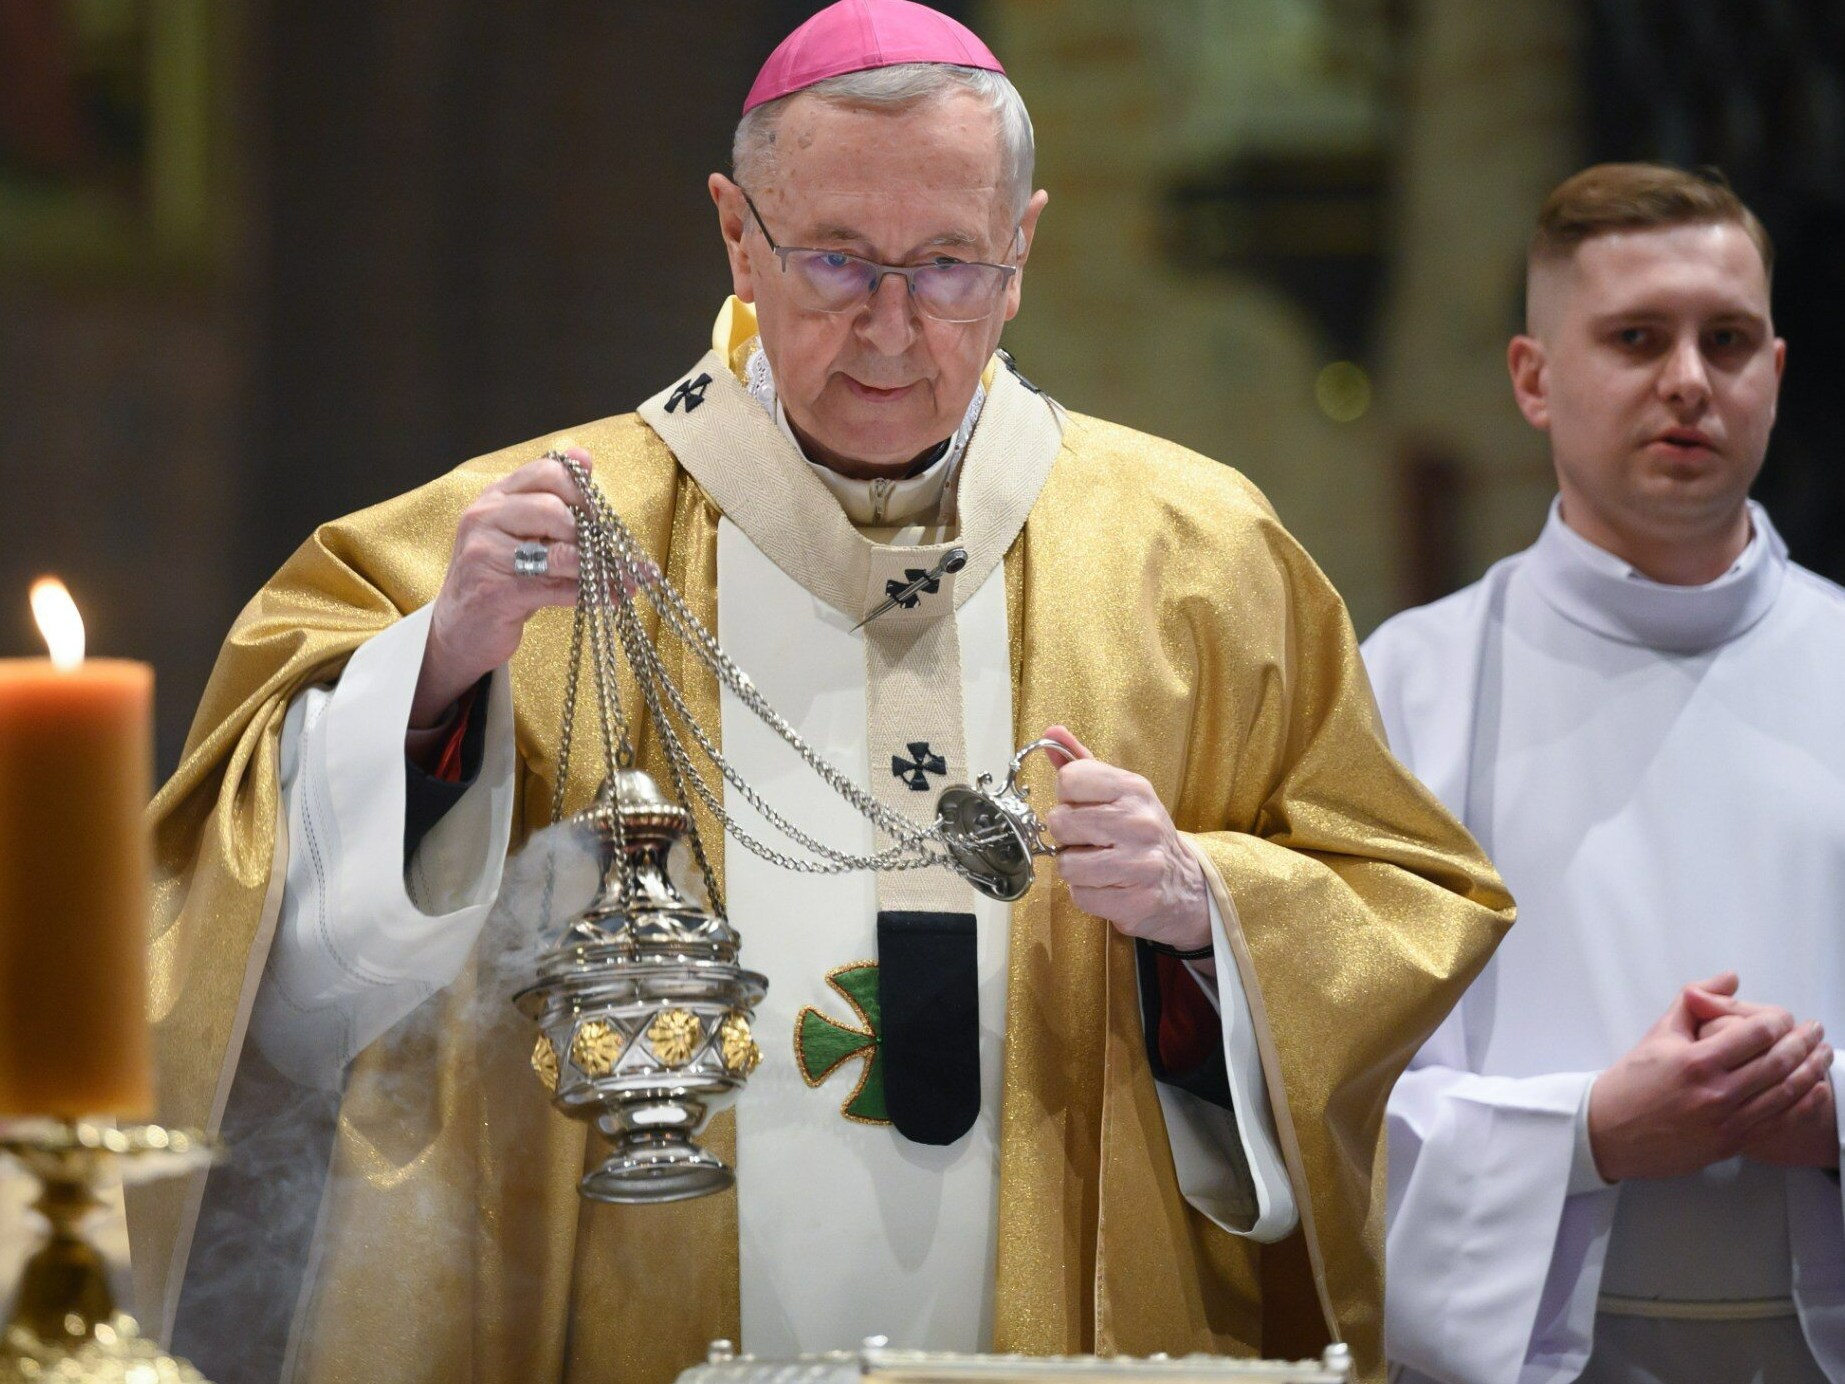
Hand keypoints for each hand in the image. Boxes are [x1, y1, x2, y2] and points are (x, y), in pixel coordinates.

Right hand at [411, 451, 585, 727]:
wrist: (458, 628)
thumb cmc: (500, 575)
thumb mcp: (520, 529)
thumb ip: (550, 495)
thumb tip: (585, 456)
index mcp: (495, 496)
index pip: (547, 472)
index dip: (583, 491)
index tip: (601, 515)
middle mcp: (485, 518)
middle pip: (554, 510)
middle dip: (590, 533)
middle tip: (611, 551)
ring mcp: (486, 555)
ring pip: (560, 553)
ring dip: (599, 568)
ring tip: (625, 578)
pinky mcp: (497, 593)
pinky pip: (558, 589)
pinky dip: (591, 593)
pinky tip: (610, 596)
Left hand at [1039, 725, 1209, 951]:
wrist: (1185, 883)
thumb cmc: (1140, 833)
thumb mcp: (1120, 792)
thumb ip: (1082, 764)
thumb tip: (1051, 734)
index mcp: (1134, 789)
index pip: (1069, 779)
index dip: (1067, 798)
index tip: (1084, 808)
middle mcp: (1140, 822)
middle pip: (1060, 822)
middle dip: (1067, 836)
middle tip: (1090, 840)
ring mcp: (1141, 863)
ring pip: (1067, 865)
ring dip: (1076, 869)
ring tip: (1099, 864)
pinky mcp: (1137, 901)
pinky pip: (1081, 896)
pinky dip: (1088, 894)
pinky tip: (1109, 886)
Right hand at [1588, 972, 1830, 1180]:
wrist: (1611, 1132)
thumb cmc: (1632, 1082)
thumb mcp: (1659, 1034)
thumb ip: (1696, 1001)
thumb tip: (1729, 979)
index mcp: (1697, 1061)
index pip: (1758, 1033)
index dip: (1780, 1020)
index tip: (1785, 1016)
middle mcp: (1716, 1092)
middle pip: (1779, 1062)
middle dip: (1805, 1042)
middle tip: (1816, 1030)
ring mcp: (1727, 1122)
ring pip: (1786, 1092)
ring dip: (1812, 1070)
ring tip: (1823, 1053)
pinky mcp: (1732, 1143)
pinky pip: (1779, 1121)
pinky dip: (1804, 1104)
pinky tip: (1816, 1089)